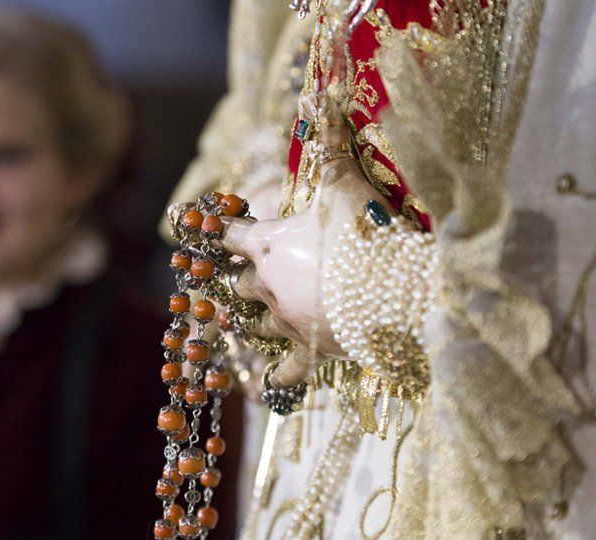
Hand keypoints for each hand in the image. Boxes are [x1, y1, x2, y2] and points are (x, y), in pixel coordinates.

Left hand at [213, 122, 392, 386]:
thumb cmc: (363, 233)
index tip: (202, 227)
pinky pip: (285, 372)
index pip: (230, 235)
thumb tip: (324, 97)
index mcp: (269, 246)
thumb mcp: (346, 184)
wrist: (393, 290)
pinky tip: (264, 386)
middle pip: (240, 285)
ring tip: (262, 320)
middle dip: (245, 280)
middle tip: (252, 276)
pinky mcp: (310, 353)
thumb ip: (332, 147)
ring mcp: (287, 323)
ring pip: (258, 324)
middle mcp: (268, 286)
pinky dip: (275, 378)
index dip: (217, 230)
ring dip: (259, 320)